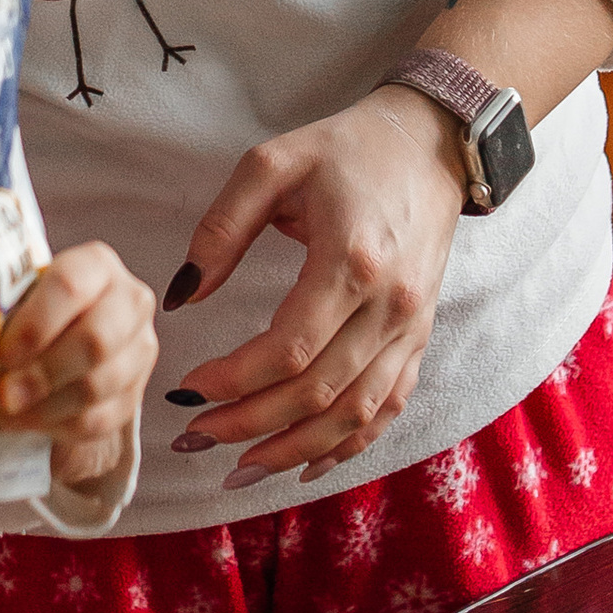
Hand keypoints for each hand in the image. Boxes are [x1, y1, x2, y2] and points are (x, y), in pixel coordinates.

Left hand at [0, 241, 157, 490]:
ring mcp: (139, 350)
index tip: (2, 354)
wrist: (65, 334)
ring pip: (97, 387)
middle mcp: (130, 301)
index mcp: (96, 265)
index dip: (34, 324)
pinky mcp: (134, 394)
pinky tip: (25, 423)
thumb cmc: (31, 309)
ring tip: (6, 413)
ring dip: (44, 408)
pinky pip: (99, 420)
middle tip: (4, 395)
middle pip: (95, 341)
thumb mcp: (18, 296)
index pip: (70, 285)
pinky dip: (56, 427)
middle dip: (42, 374)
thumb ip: (2, 311)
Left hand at [167, 92, 465, 483]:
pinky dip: (347, 446)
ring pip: (353, 415)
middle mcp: (389, 305)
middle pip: (317, 393)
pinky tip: (304, 466)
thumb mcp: (271, 163)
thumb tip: (180, 297)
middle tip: (194, 436)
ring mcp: (410, 327)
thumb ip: (220, 228)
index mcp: (351, 261)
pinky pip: (387, 408)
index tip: (187, 386)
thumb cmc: (346, 149)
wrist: (432, 144)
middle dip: (249, 425)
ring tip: (237, 469)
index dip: (233, 380)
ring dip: (293, 450)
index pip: (288, 349)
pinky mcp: (419, 336)